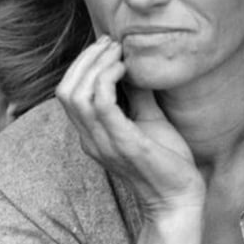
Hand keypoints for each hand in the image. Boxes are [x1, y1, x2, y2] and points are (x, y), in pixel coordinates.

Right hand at [55, 36, 204, 218]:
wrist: (179, 200)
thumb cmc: (166, 162)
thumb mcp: (148, 120)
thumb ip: (137, 94)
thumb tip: (136, 64)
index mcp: (92, 134)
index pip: (67, 93)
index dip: (82, 64)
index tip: (108, 46)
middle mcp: (90, 139)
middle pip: (65, 90)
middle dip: (85, 59)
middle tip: (112, 44)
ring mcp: (104, 143)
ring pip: (77, 94)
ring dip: (96, 65)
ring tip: (119, 52)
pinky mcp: (124, 144)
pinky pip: (102, 105)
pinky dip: (108, 79)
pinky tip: (126, 69)